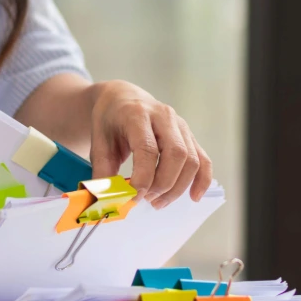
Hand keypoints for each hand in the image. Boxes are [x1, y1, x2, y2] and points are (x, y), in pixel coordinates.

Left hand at [89, 80, 212, 207]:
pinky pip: (203, 159)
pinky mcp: (189, 136)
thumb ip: (103, 171)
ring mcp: (180, 125)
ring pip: (191, 160)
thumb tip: (110, 201)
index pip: (148, 149)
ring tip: (158, 202)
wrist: (122, 99)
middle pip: (176, 154)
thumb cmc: (110, 121)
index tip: (133, 197)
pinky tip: (193, 197)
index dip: (143, 178)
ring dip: (177, 187)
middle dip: (163, 184)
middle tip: (147, 199)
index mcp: (137, 114)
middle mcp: (164, 116)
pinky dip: (202, 180)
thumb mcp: (98, 142)